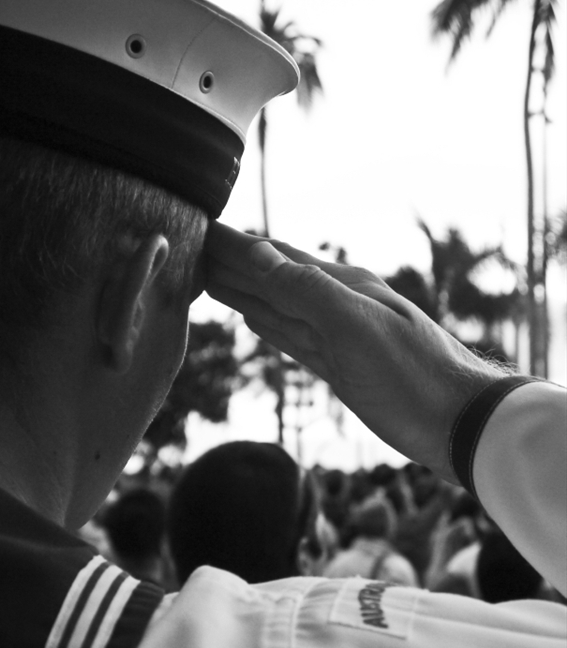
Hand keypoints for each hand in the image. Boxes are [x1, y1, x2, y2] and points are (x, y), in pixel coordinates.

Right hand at [205, 223, 503, 482]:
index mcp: (340, 286)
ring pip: (277, 306)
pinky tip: (254, 317)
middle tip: (189, 247)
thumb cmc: (412, 373)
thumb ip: (306, 290)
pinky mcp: (339, 368)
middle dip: (230, 262)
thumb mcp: (356, 326)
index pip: (274, 258)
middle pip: (270, 278)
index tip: (198, 227)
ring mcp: (336, 337)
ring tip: (210, 275)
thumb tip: (259, 253)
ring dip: (243, 290)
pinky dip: (268, 323)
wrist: (458, 420)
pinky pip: (292, 337)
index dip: (235, 245)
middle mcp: (335, 304)